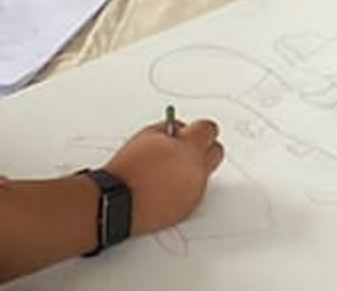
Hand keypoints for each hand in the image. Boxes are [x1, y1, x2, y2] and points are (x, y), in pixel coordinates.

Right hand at [109, 118, 224, 232]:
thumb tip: (181, 130)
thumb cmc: (130, 168)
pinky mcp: (188, 208)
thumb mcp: (148, 135)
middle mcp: (198, 169)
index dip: (198, 129)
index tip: (190, 131)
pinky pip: (195, 192)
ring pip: (205, 174)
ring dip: (193, 169)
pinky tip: (165, 187)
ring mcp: (195, 191)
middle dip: (203, 147)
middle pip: (216, 151)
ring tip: (168, 171)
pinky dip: (185, 188)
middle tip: (185, 149)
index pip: (210, 129)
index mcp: (190, 148)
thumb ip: (171, 129)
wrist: (119, 200)